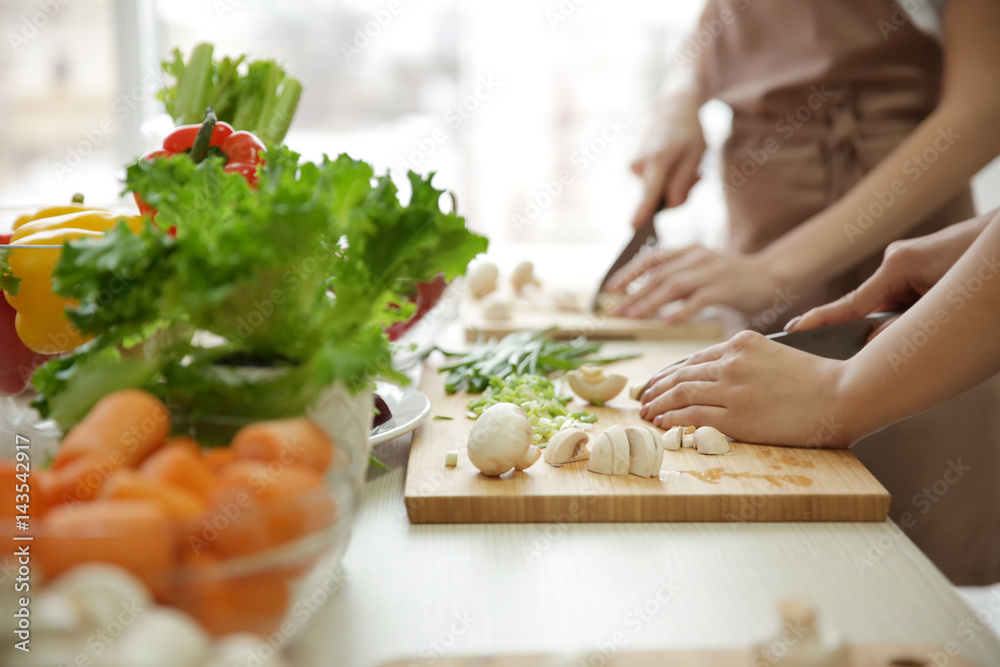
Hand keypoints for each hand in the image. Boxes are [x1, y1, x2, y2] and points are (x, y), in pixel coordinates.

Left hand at [606, 245, 779, 321]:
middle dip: (633, 294)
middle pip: (658, 276)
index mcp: (689, 252)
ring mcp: (712, 272)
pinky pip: (699, 300)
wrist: (772, 276)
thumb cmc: (734, 279)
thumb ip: (678, 279)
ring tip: (632, 318)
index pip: (652, 259)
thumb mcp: (702, 271)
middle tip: (615, 312)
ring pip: (673, 286)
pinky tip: (666, 323)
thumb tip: (647, 296)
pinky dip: (681, 311)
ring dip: (649, 303)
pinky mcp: (726, 288)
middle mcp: (697, 258)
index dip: (629, 272)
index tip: (611, 288)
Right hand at [630, 99, 705, 227]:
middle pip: (660, 198)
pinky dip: (667, 180)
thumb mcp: (696, 156)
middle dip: (680, 193)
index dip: (643, 211)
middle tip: (697, 173)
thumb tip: (670, 205)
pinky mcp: (635, 168)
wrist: (673, 109)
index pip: (650, 192)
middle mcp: (641, 165)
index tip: (634, 226)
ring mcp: (635, 166)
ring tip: (685, 162)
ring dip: (676, 184)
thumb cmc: (689, 132)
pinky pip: (654, 186)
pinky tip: (673, 163)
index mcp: (658, 160)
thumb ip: (684, 182)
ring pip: (658, 192)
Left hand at [638, 331, 853, 447]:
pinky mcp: (736, 415)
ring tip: (646, 412)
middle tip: (643, 398)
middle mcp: (732, 361)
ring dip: (658, 403)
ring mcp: (732, 388)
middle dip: (657, 387)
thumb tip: (721, 374)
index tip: (658, 382)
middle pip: (682, 374)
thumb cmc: (818, 380)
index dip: (671, 372)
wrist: (844, 394)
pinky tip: (661, 422)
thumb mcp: (777, 354)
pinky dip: (671, 419)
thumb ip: (748, 360)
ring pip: (680, 393)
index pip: (695, 359)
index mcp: (742, 342)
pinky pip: (691, 416)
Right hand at [788, 214, 992, 331]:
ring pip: (892, 305)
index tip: (793, 330)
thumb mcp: (944, 303)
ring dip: (905, 322)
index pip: (851, 303)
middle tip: (883, 345)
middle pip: (871, 307)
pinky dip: (915, 314)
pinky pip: (906, 297)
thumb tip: (874, 344)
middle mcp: (896, 260)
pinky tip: (936, 316)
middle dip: (876, 330)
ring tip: (933, 324)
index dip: (821, 321)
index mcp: (897, 264)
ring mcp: (908, 262)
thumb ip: (906, 326)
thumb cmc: (982, 265)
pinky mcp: (920, 265)